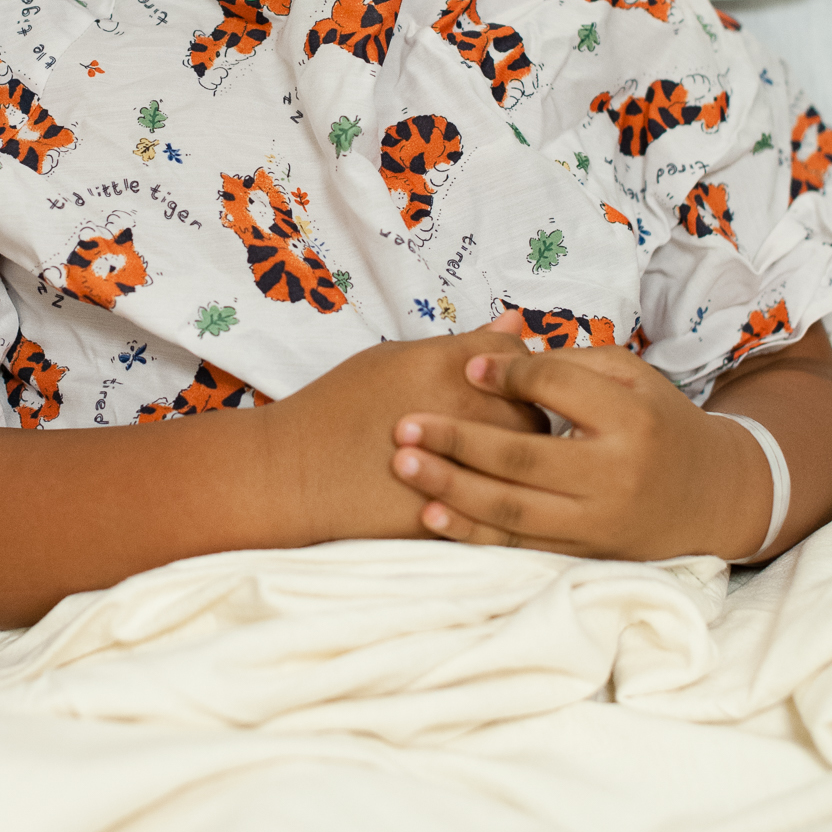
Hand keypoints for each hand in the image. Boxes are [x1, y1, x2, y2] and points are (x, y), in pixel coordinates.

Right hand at [265, 311, 546, 543]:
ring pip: (529, 455)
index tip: (498, 380)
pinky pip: (507, 498)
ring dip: (519, 453)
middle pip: (534, 406)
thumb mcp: (395, 357)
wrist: (297, 473)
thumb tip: (516, 325)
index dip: (512, 369)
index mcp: (449, 366)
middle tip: (497, 418)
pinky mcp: (462, 506)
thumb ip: (463, 343)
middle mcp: (466, 409)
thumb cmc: (341, 406)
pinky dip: (502, 490)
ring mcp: (467, 462)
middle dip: (525, 409)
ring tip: (491, 452)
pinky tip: (484, 484)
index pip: (519, 357)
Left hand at [388, 344, 774, 561]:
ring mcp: (598, 521)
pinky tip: (431, 516)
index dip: (508, 373)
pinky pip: (518, 544)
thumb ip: (569, 364)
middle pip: (522, 457)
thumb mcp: (631, 377)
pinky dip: (472, 531)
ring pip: (513, 508)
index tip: (466, 363)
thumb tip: (494, 357)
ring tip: (403, 464)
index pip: (558, 389)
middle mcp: (616, 474)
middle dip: (456, 440)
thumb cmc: (658, 422)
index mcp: (631, 419)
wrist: (710, 496)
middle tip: (404, 424)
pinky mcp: (584, 552)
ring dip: (451, 488)